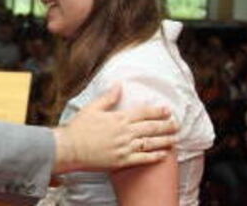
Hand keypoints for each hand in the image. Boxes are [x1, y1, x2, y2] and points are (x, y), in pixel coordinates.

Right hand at [51, 84, 177, 173]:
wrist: (69, 148)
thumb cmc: (78, 128)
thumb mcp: (92, 108)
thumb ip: (108, 97)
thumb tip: (119, 85)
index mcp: (118, 118)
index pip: (143, 113)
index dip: (158, 111)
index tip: (168, 110)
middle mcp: (124, 132)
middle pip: (151, 128)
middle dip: (167, 125)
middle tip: (177, 124)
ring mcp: (124, 147)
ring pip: (150, 143)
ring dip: (165, 141)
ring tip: (174, 139)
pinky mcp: (121, 161)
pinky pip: (143, 159)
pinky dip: (155, 157)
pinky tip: (163, 155)